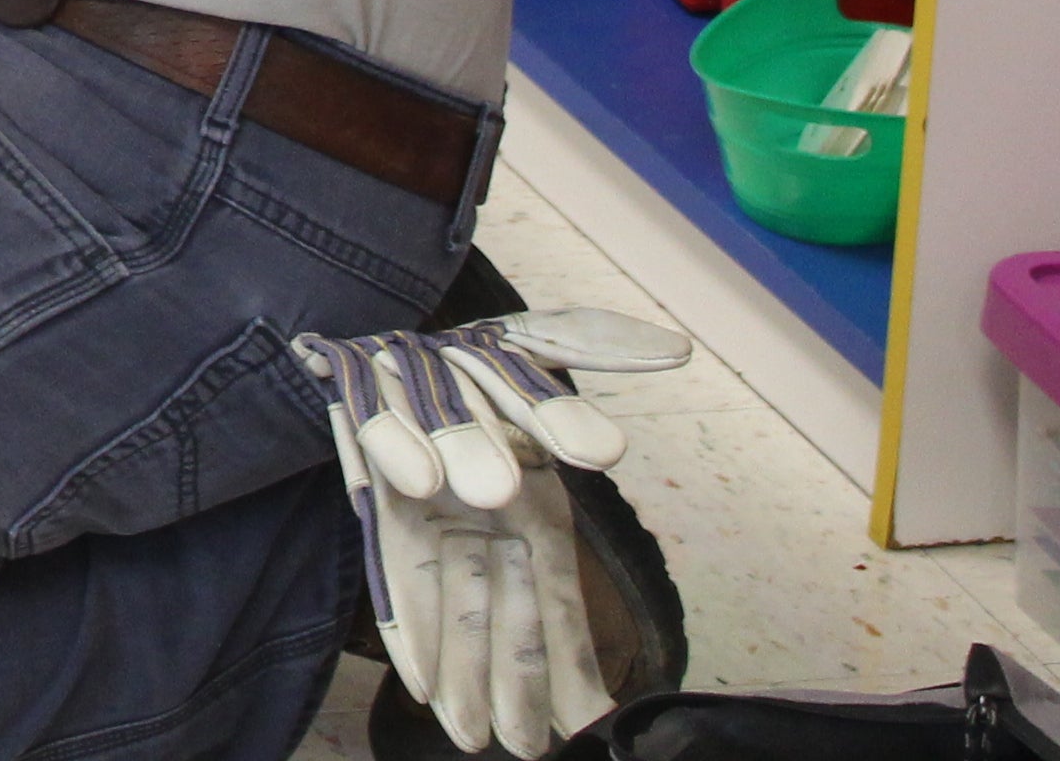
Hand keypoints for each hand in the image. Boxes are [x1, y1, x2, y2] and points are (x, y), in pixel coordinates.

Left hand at [292, 318, 671, 753]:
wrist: (392, 339)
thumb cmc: (482, 356)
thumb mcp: (536, 353)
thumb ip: (587, 370)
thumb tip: (672, 354)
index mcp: (540, 502)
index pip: (562, 600)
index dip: (573, 662)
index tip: (589, 722)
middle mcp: (495, 524)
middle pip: (509, 619)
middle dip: (515, 683)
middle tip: (524, 746)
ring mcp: (441, 527)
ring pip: (458, 612)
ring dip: (464, 675)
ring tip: (471, 735)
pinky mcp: (387, 521)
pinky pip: (401, 581)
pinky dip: (408, 628)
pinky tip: (417, 681)